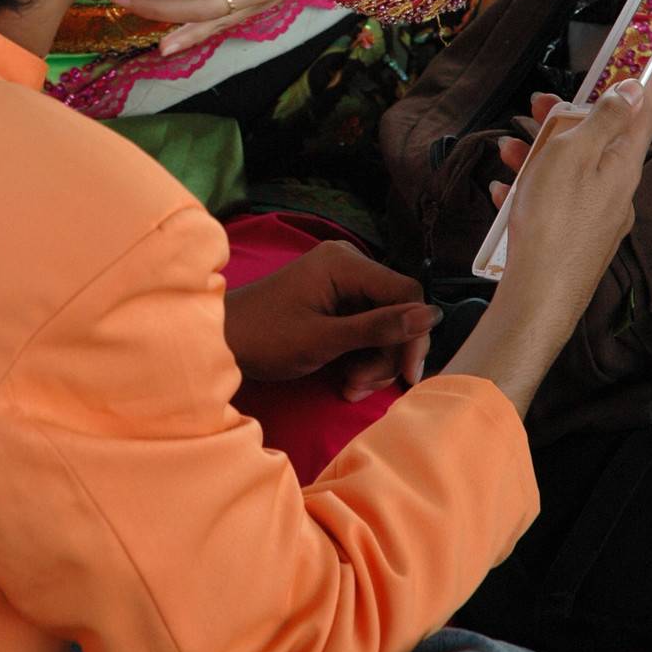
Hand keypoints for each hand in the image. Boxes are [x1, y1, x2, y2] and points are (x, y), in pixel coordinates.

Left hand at [224, 239, 441, 401]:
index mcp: (345, 263)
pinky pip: (364, 328)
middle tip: (361, 387)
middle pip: (396, 311)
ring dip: (372, 362)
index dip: (414, 334)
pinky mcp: (333, 301)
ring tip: (349, 388)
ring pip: (382, 325)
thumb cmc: (265, 338)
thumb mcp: (325, 339)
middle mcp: (348, 265)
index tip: (409, 375)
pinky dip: (360, 357)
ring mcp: (340, 283)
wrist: (219, 342)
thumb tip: (432, 315)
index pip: (406, 293)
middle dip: (385, 354)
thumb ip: (379, 328)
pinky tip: (346, 381)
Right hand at [445, 79, 651, 414]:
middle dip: (566, 116)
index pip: (642, 111)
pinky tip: (502, 189)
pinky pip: (552, 199)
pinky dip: (528, 187)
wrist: (537, 295)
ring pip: (569, 169)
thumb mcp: (572, 154)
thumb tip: (630, 90)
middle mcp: (615, 190)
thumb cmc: (552, 225)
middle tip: (540, 102)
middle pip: (598, 139)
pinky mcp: (572, 235)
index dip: (641, 79)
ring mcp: (594, 215)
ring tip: (507, 148)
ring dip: (538, 152)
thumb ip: (600, 120)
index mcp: (621, 165)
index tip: (636, 54)